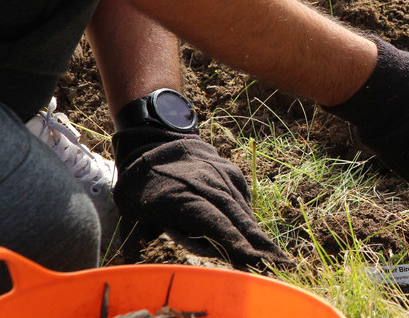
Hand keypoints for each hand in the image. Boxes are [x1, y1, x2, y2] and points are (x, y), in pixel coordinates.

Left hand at [111, 126, 290, 269]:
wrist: (158, 142)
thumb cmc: (143, 184)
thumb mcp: (131, 212)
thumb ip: (137, 240)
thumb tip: (135, 265)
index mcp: (184, 198)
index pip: (214, 223)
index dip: (233, 242)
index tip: (250, 259)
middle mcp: (209, 187)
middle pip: (237, 219)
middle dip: (257, 243)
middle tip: (277, 264)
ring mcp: (223, 179)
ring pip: (244, 211)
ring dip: (258, 235)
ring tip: (275, 257)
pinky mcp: (233, 175)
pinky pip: (243, 202)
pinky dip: (249, 220)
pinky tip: (257, 239)